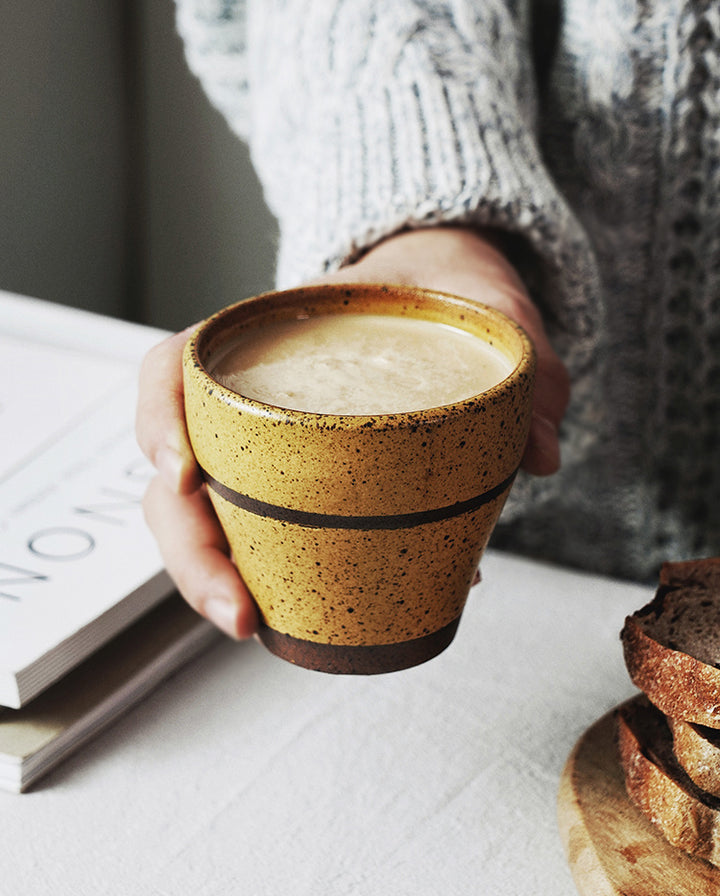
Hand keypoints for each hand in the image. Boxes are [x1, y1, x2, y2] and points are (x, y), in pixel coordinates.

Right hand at [136, 227, 568, 637]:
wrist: (442, 293)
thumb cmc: (442, 292)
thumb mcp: (487, 307)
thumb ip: (523, 362)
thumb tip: (541, 455)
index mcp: (272, 337)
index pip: (177, 366)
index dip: (158, 419)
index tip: (179, 475)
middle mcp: (253, 397)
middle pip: (176, 470)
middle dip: (190, 550)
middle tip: (237, 612)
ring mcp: (269, 445)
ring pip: (206, 516)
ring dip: (216, 580)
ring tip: (257, 627)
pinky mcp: (300, 484)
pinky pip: (265, 532)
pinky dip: (276, 578)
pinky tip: (317, 613)